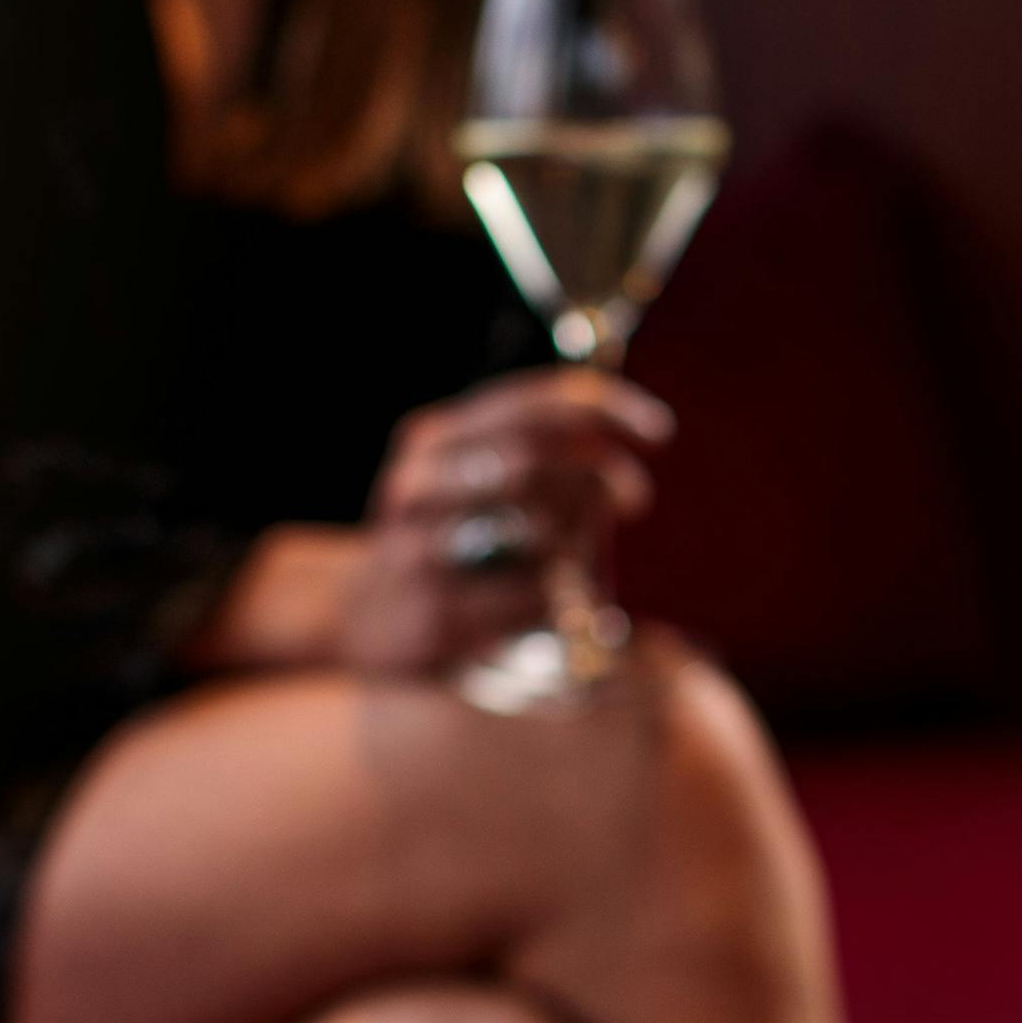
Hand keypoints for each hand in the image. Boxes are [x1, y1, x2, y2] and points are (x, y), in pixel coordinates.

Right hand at [190, 371, 673, 678]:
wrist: (361, 616)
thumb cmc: (441, 541)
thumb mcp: (472, 477)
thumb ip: (536, 450)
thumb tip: (623, 436)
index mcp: (434, 440)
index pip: (530, 405)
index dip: (605, 409)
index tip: (660, 432)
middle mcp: (420, 486)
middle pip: (533, 460)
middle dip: (600, 474)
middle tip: (636, 498)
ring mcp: (420, 552)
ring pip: (536, 532)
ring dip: (580, 540)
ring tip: (580, 553)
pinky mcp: (436, 615)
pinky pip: (532, 598)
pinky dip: (563, 596)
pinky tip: (555, 601)